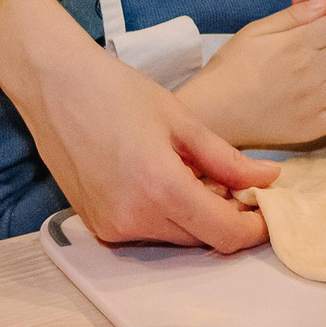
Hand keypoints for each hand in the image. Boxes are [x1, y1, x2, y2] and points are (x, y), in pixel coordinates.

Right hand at [0, 0, 273, 251]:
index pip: (224, 233)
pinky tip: (165, 179)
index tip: (269, 211)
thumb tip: (267, 180)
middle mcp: (134, 218)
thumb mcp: (182, 121)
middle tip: (238, 184)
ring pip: (174, 238)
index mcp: (161, 187)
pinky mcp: (98, 226)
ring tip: (195, 171)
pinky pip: (147, 232)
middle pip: (201, 240)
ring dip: (195, 216)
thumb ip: (227, 159)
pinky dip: (166, 215)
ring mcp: (112, 227)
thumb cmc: (117, 92)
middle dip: (227, 218)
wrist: (56, 87)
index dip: (255, 229)